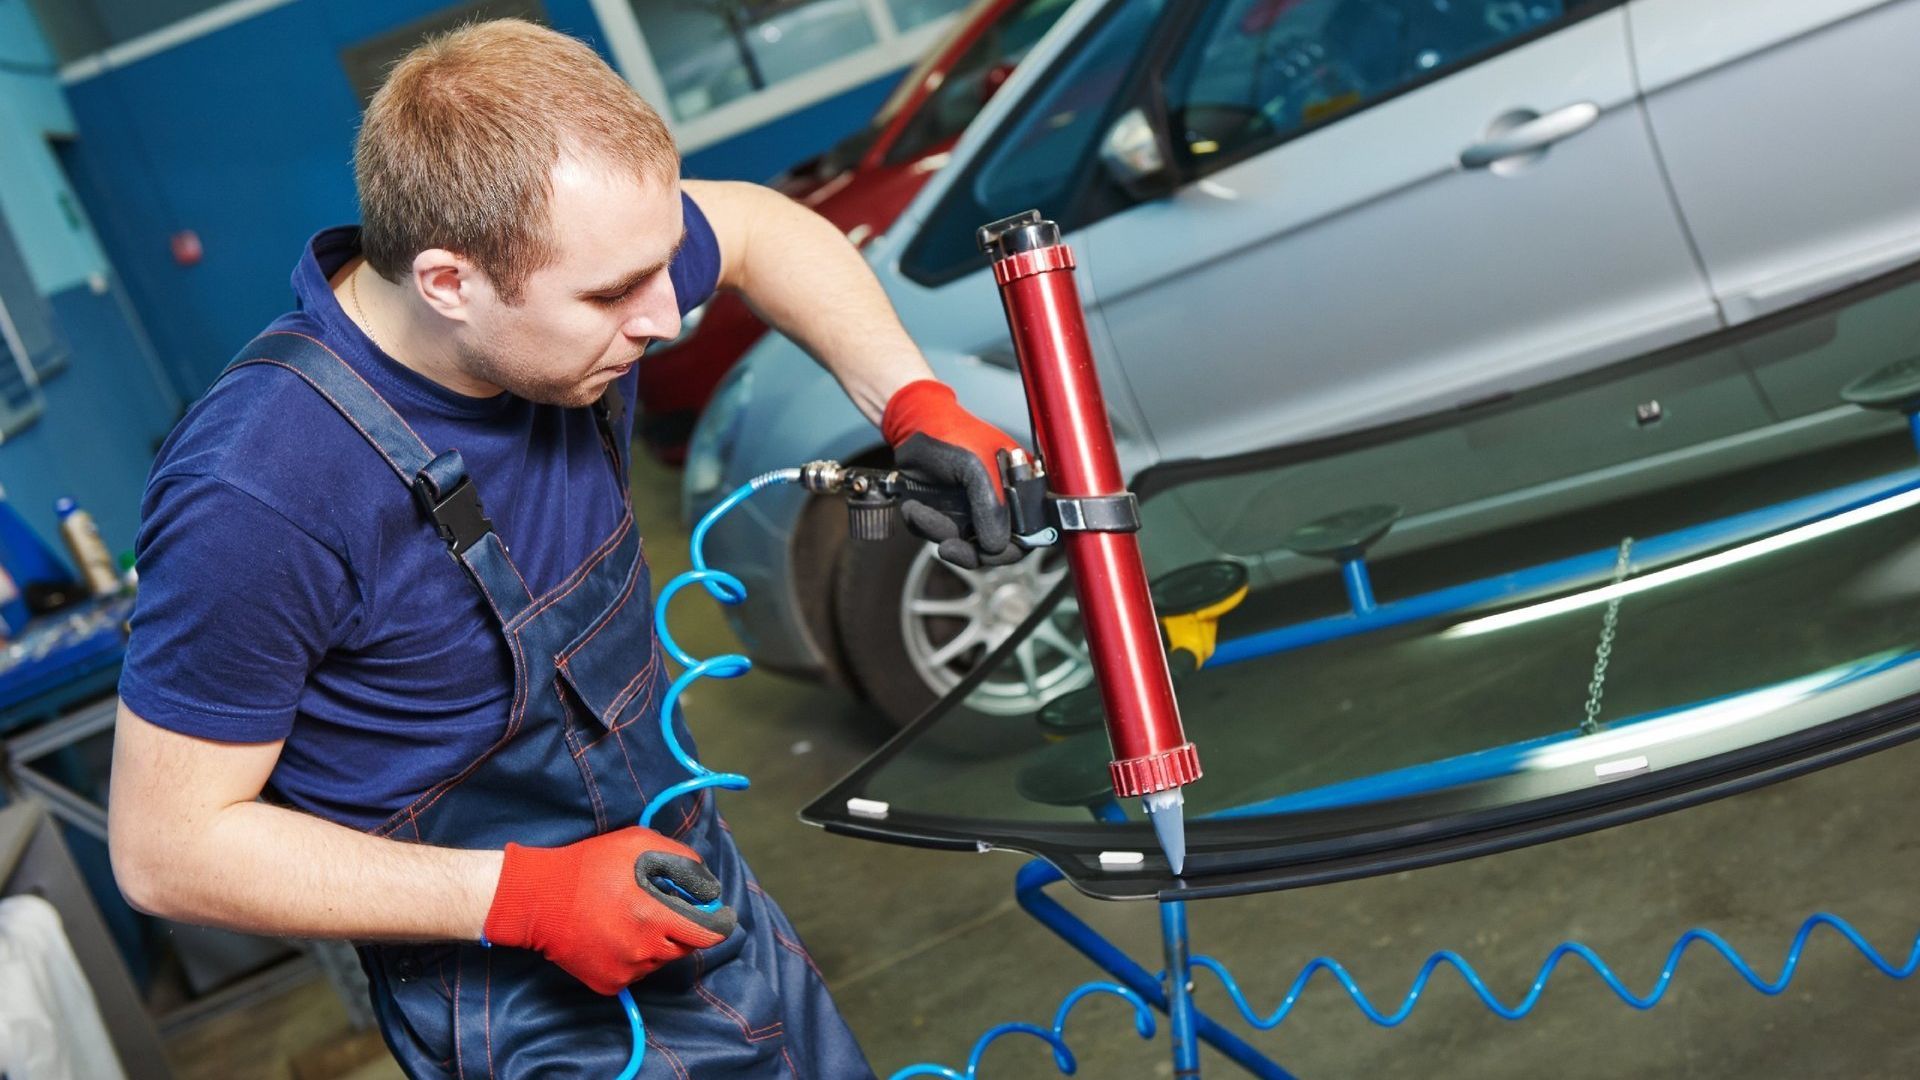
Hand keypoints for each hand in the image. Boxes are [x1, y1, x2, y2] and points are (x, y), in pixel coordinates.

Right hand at [482, 827, 735, 994]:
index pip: (707, 934)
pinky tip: (612, 935)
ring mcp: (626, 971)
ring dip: (655, 942)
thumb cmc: (590, 866)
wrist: (538, 899)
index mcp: (655, 917)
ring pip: (660, 960)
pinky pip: (636, 972)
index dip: (717, 924)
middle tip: (658, 908)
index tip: (717, 916)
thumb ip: (682, 861)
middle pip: (684, 947)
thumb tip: (708, 885)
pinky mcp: (609, 984)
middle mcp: (644, 951)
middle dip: (681, 928)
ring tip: (628, 918)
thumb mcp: (639, 844)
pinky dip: (633, 957)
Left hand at [882, 380, 1024, 568]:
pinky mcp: (949, 515)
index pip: (1033, 530)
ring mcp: (975, 511)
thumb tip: (996, 546)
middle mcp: (1002, 503)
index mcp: (1022, 487)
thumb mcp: (976, 467)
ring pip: (966, 547)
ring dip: (940, 533)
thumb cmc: (951, 433)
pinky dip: (924, 526)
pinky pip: (940, 536)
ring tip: (920, 511)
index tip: (991, 549)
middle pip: (999, 548)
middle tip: (949, 547)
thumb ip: (991, 506)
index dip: (1016, 546)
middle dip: (971, 552)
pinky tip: (915, 506)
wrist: (911, 423)